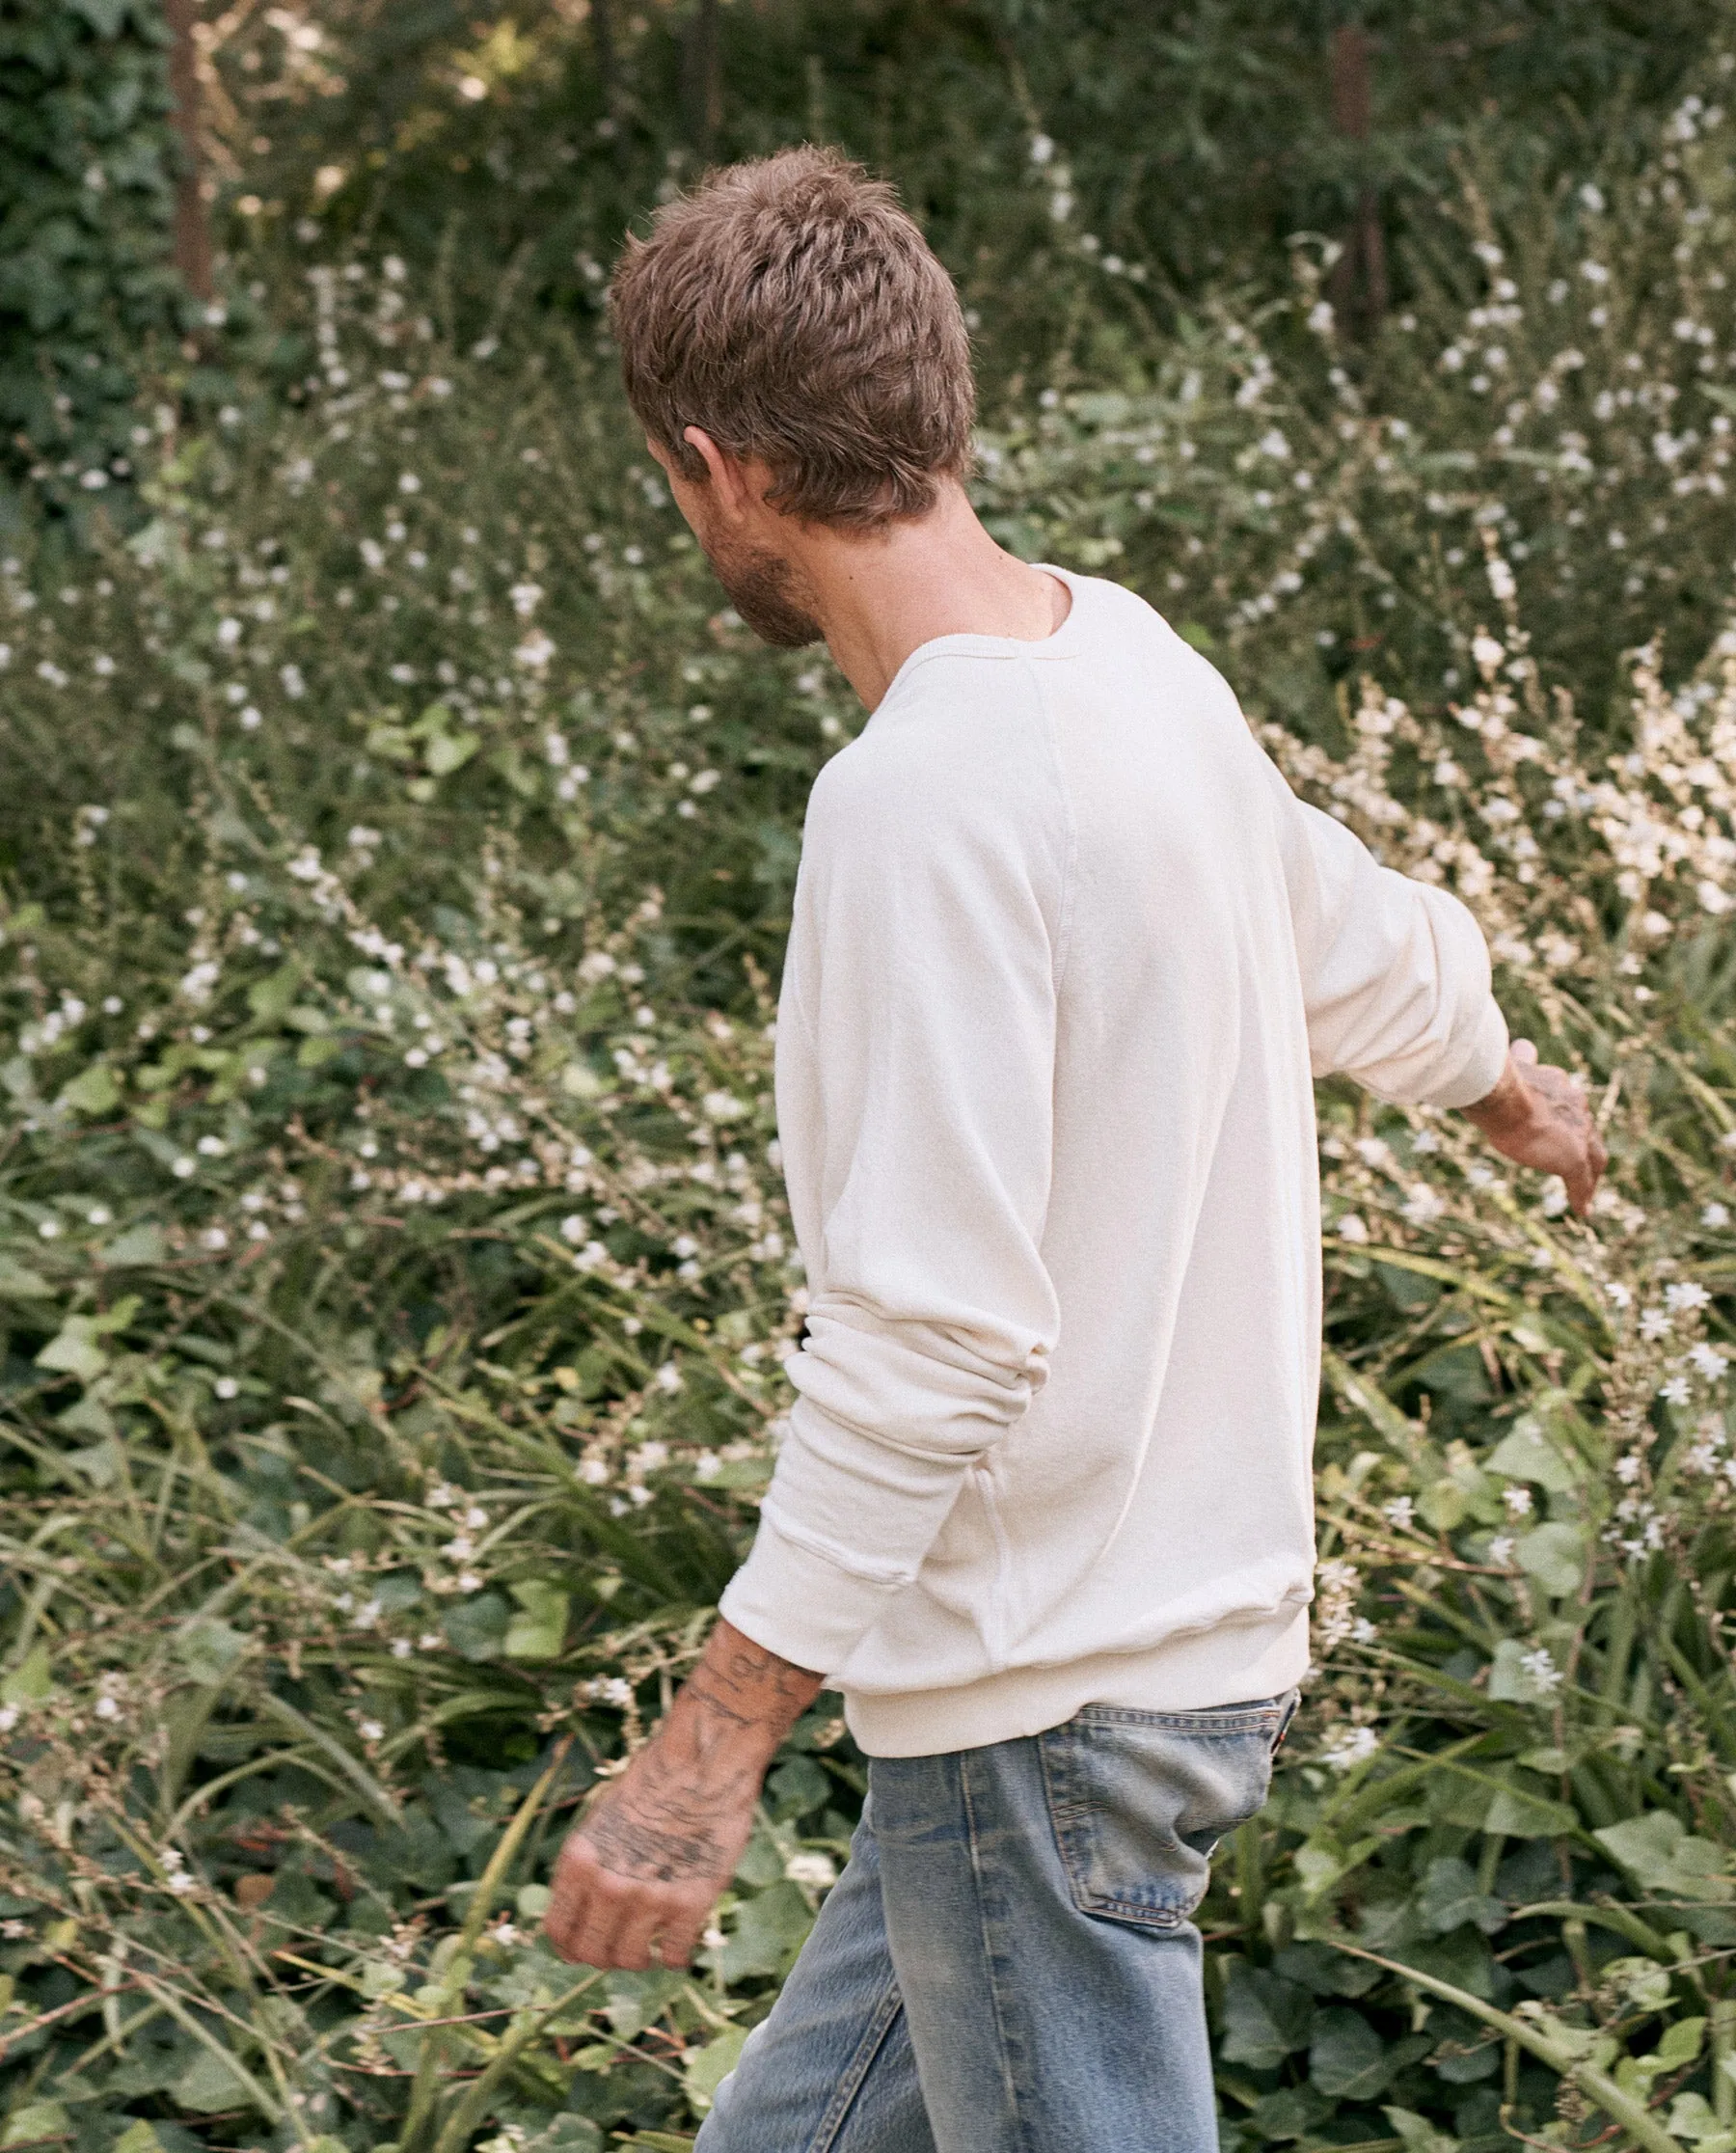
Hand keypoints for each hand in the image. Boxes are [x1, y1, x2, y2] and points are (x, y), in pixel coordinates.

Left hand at [543, 1619, 822, 1970]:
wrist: (703, 1763)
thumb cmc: (654, 1783)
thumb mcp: (603, 1820)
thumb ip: (589, 1868)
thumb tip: (585, 1912)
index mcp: (578, 1862)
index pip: (559, 1932)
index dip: (570, 1949)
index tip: (583, 1951)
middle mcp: (606, 1885)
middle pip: (592, 1954)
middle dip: (606, 1956)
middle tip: (623, 1947)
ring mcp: (648, 1898)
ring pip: (632, 1960)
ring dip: (641, 1958)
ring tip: (652, 1946)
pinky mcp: (690, 1903)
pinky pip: (675, 1954)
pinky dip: (677, 1954)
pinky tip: (681, 1940)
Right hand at [1462, 1038, 1606, 1216]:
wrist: (1503, 1095)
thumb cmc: (1497, 1080)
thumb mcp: (1510, 1065)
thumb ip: (1520, 1059)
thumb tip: (1522, 1044)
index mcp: (1560, 1086)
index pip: (1571, 1106)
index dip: (1569, 1120)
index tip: (1563, 1127)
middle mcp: (1575, 1106)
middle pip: (1588, 1131)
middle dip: (1586, 1145)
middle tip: (1584, 1161)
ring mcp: (1577, 1134)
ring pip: (1594, 1157)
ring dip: (1590, 1174)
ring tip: (1586, 1190)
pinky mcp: (1573, 1158)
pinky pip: (1582, 1182)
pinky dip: (1583, 1196)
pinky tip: (1583, 1211)